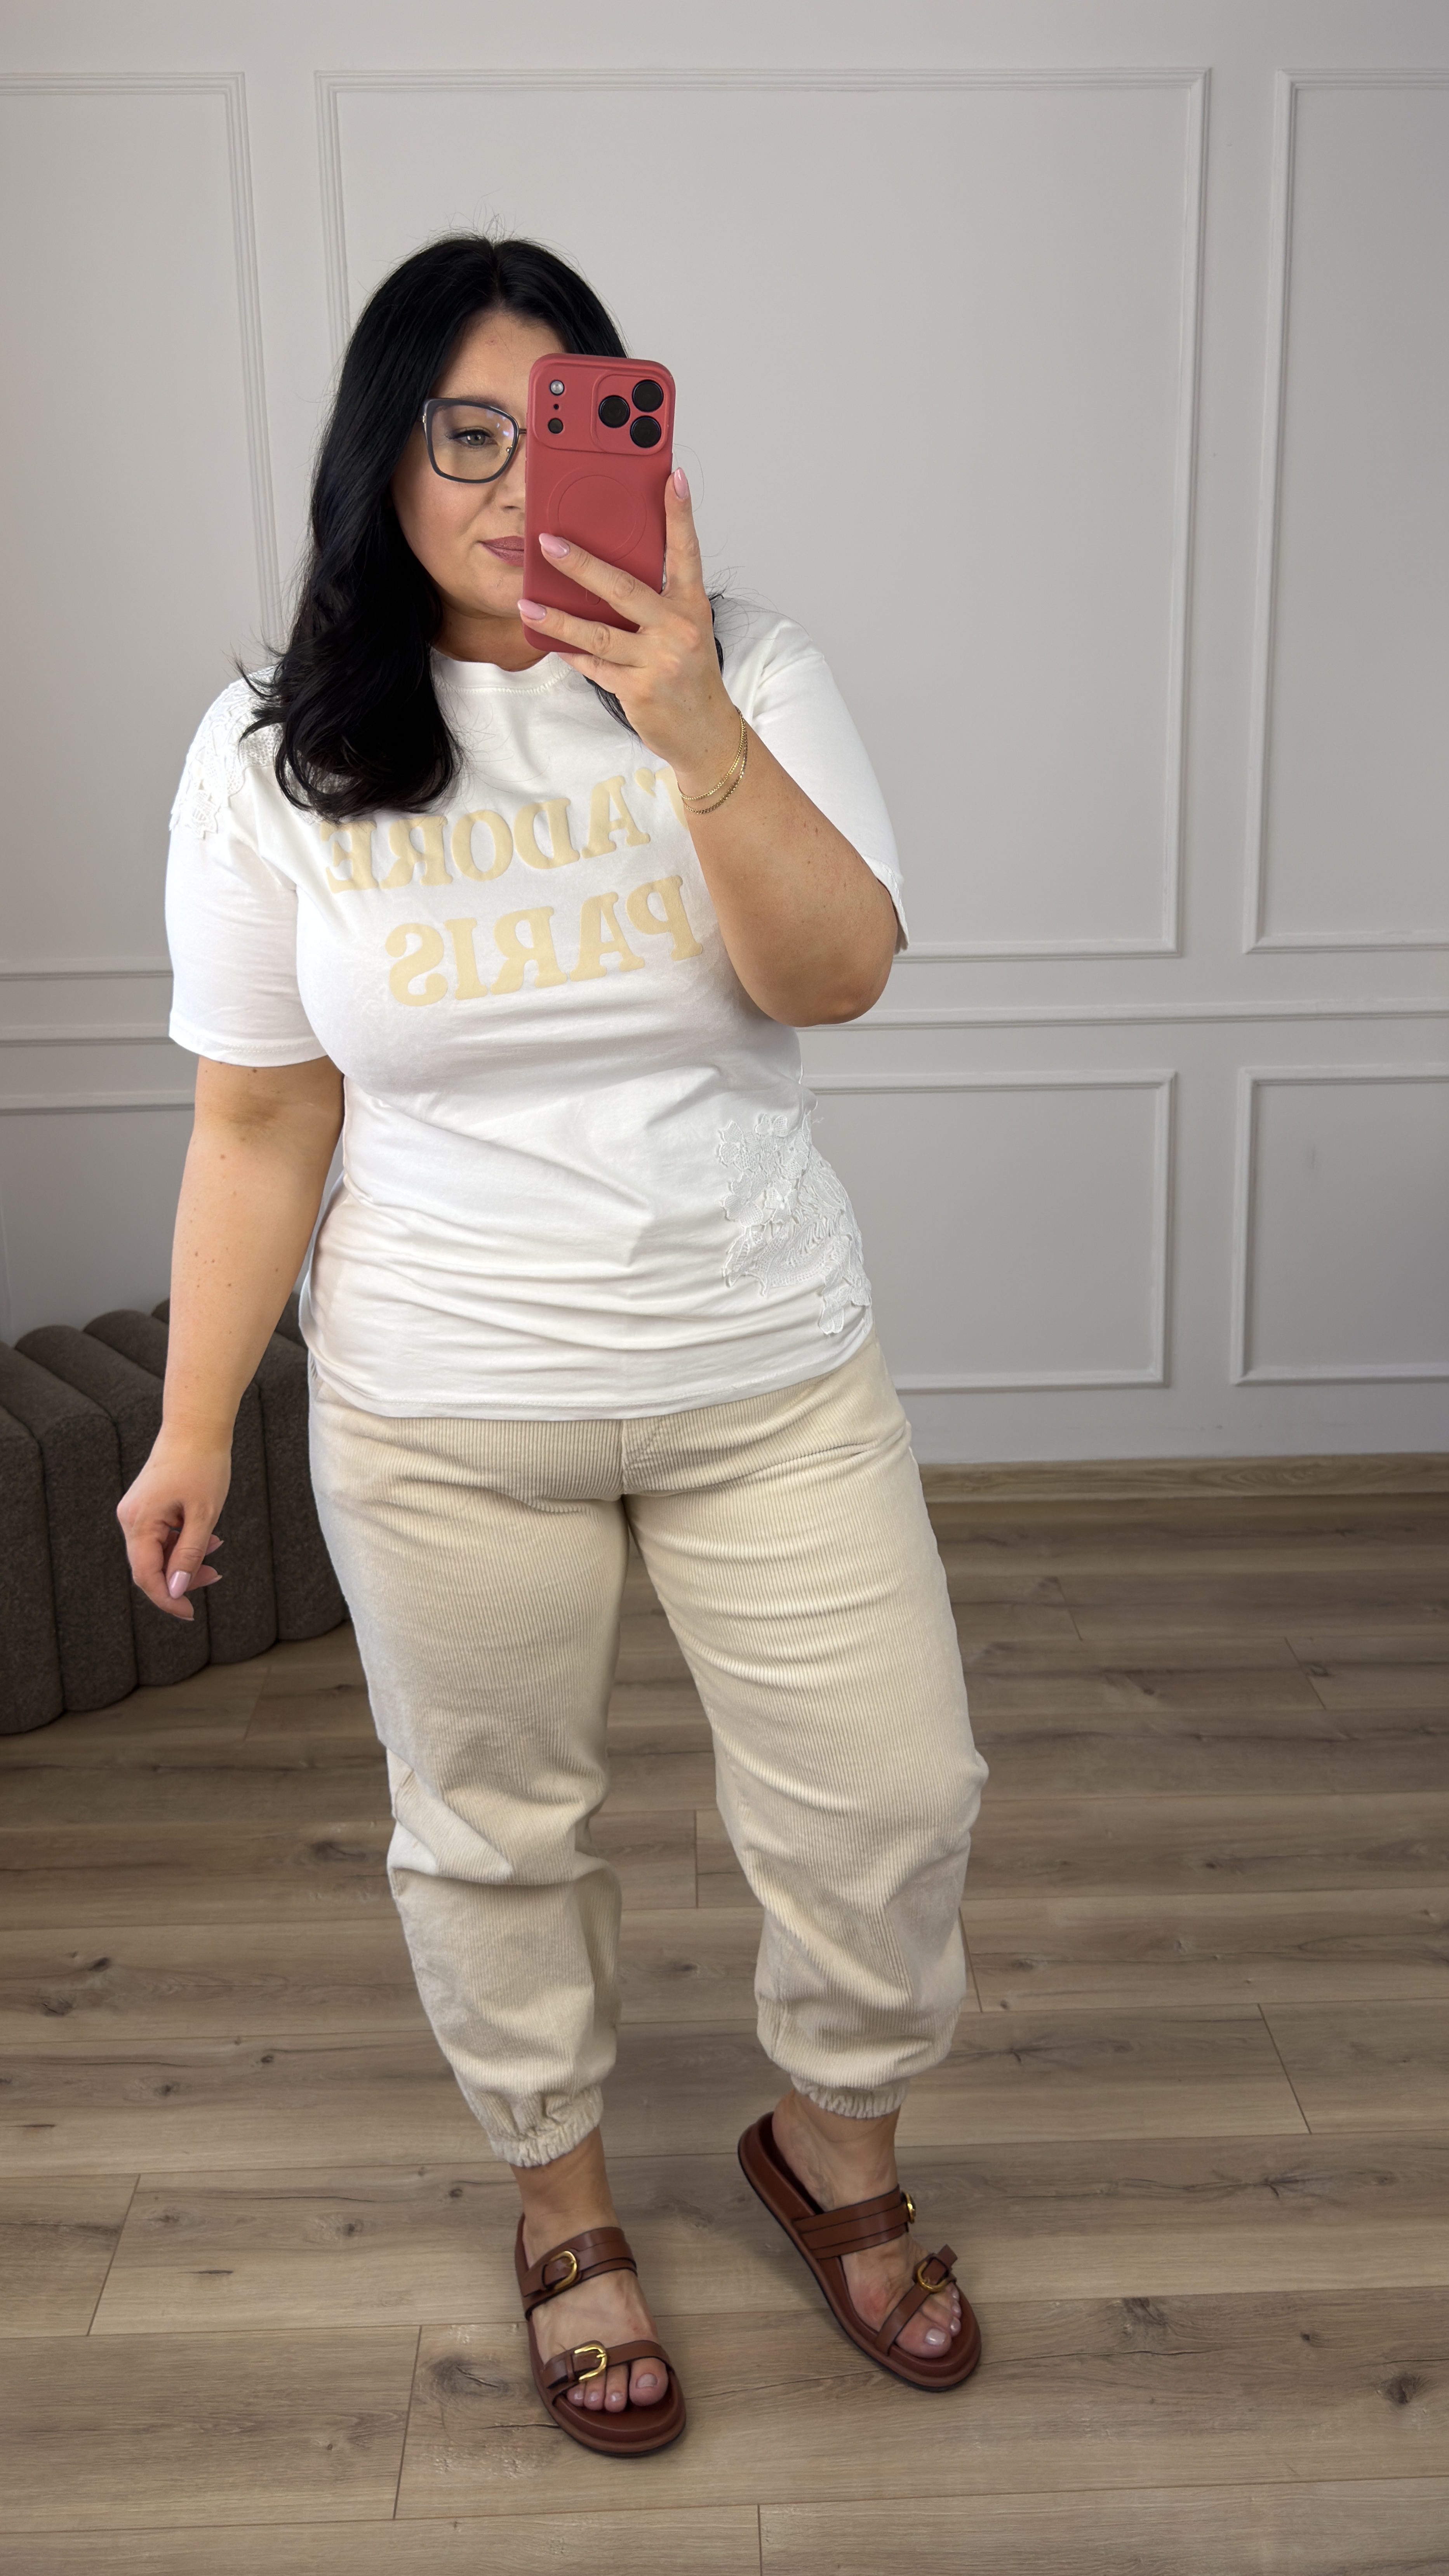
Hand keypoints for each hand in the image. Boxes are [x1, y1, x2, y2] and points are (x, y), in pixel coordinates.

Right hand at [117, 1435, 230, 1620]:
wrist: (196, 1426)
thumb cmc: (203, 1465)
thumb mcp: (204, 1515)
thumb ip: (189, 1554)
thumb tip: (177, 1590)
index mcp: (139, 1522)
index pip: (147, 1576)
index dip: (168, 1599)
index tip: (190, 1614)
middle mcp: (130, 1519)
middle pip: (150, 1567)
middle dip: (181, 1579)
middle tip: (215, 1575)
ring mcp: (136, 1512)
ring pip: (157, 1552)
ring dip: (185, 1560)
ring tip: (216, 1554)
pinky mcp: (147, 1506)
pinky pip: (161, 1536)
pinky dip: (183, 1543)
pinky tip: (209, 1540)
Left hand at [518, 468, 740, 790]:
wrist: (706, 733)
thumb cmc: (690, 674)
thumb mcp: (684, 629)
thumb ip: (655, 601)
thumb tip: (604, 573)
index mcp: (691, 606)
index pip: (685, 552)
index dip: (679, 514)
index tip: (671, 478)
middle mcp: (678, 629)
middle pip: (623, 588)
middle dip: (581, 564)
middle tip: (547, 542)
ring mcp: (658, 661)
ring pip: (598, 633)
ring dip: (558, 618)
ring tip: (527, 605)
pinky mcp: (639, 690)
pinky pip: (595, 666)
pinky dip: (573, 653)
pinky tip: (552, 642)